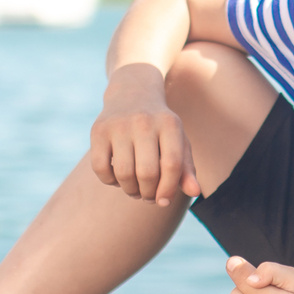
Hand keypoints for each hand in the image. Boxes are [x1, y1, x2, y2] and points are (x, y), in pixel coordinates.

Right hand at [88, 65, 198, 205]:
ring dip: (130, 190)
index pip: (172, 165)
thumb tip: (194, 193)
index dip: (168, 189)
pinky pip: (101, 168)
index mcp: (169, 124)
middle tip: (148, 195)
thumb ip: (187, 168)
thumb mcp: (178, 141)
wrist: (132, 92)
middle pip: (147, 173)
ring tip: (135, 189)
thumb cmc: (160, 127)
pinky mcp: (98, 130)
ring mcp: (119, 125)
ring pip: (124, 174)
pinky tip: (117, 178)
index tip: (164, 200)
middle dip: (148, 193)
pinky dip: (109, 181)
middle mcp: (144, 121)